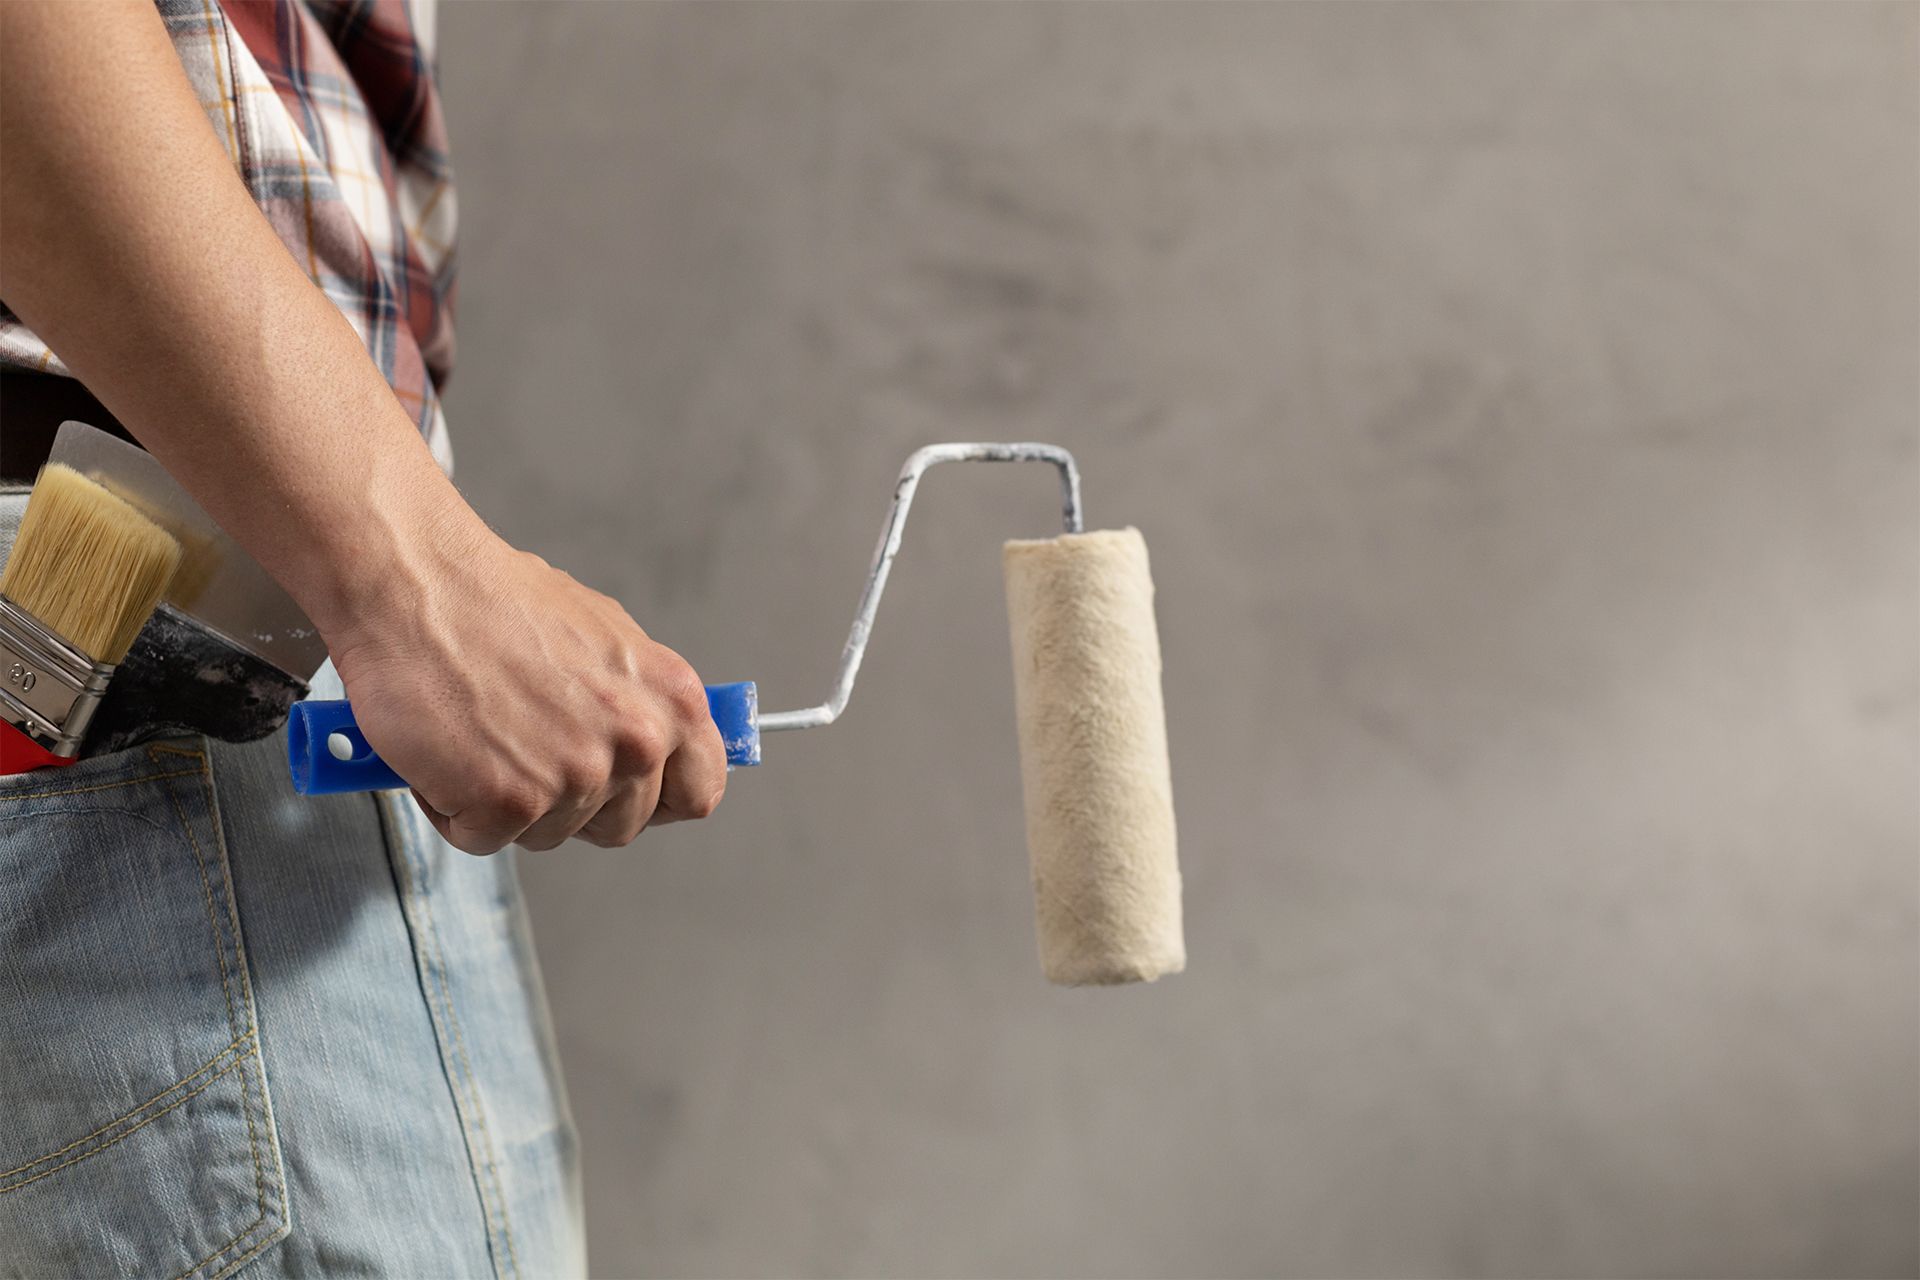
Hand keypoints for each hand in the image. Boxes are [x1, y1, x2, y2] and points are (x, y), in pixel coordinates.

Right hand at [323, 516, 726, 853]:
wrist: (413, 583)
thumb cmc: (494, 600)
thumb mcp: (606, 637)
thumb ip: (640, 699)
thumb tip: (659, 740)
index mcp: (673, 699)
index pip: (699, 792)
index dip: (657, 800)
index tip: (627, 794)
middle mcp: (638, 740)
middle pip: (620, 826)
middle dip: (573, 804)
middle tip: (526, 748)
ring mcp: (577, 775)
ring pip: (550, 835)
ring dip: (509, 802)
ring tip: (481, 733)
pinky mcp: (510, 802)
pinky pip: (482, 838)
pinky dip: (453, 806)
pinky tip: (445, 749)